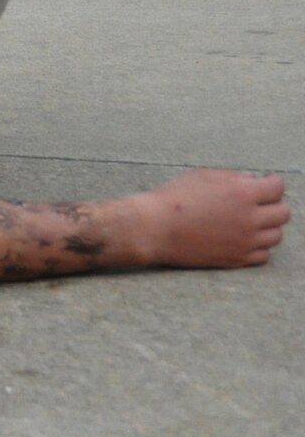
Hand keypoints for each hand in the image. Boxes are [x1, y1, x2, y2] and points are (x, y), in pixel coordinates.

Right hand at [138, 170, 288, 267]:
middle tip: (260, 202)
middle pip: (283, 213)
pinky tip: (245, 238)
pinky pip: (265, 255)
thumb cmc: (173, 198)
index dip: (272, 182)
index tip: (266, 182)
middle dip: (274, 204)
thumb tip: (253, 180)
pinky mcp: (237, 259)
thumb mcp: (201, 176)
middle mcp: (249, 218)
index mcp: (242, 194)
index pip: (277, 188)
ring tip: (251, 221)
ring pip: (276, 235)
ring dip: (267, 226)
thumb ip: (232, 177)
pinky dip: (259, 246)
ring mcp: (245, 241)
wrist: (153, 229)